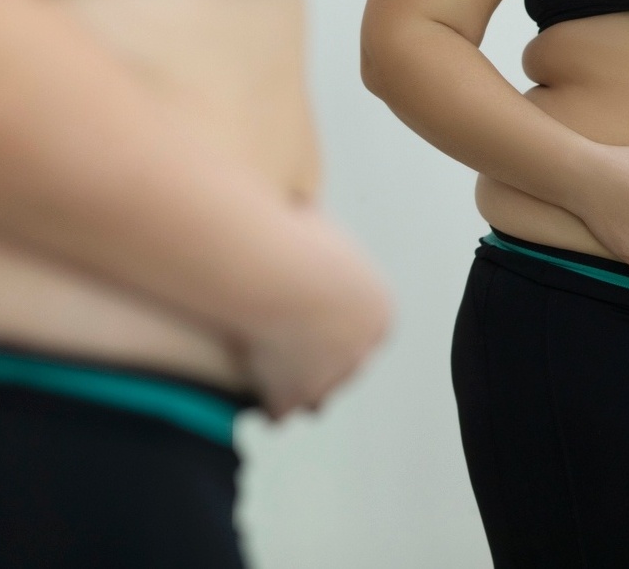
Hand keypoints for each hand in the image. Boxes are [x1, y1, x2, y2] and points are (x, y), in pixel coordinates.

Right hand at [234, 210, 391, 419]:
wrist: (274, 272)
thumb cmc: (298, 244)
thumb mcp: (318, 227)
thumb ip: (319, 237)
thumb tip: (305, 220)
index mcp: (376, 313)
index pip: (364, 328)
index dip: (336, 324)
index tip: (312, 316)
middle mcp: (362, 350)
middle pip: (344, 362)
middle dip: (318, 356)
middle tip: (287, 342)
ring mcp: (329, 378)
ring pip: (318, 393)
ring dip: (297, 384)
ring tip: (270, 370)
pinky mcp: (294, 396)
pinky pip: (282, 408)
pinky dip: (267, 400)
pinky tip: (252, 391)